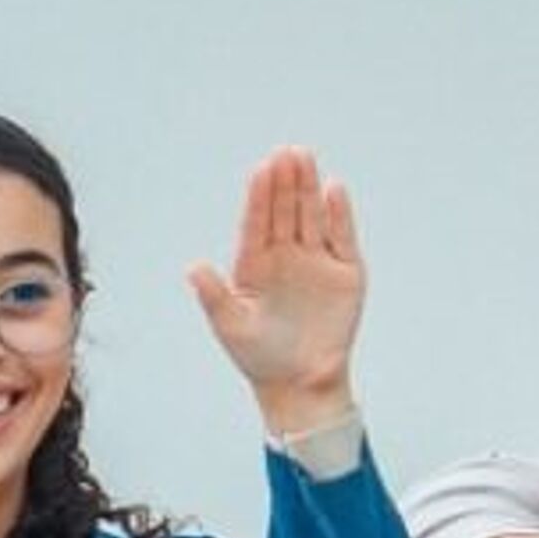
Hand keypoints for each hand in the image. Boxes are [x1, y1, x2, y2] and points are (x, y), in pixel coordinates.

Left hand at [186, 151, 362, 421]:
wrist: (300, 384)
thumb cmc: (260, 357)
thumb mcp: (231, 326)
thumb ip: (214, 295)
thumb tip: (193, 268)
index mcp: (254, 263)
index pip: (257, 221)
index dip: (259, 196)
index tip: (261, 170)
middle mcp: (285, 255)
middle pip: (285, 211)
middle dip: (285, 183)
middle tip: (287, 153)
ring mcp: (316, 261)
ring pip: (312, 216)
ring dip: (309, 189)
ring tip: (305, 159)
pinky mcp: (345, 273)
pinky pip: (342, 238)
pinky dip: (340, 215)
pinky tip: (334, 190)